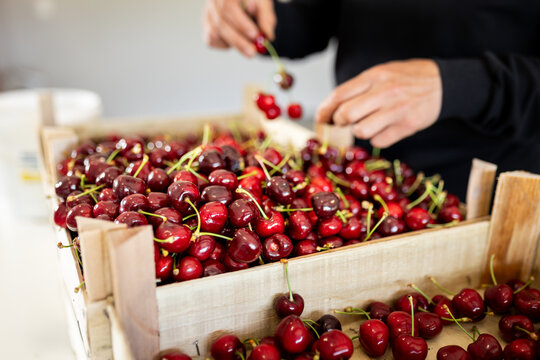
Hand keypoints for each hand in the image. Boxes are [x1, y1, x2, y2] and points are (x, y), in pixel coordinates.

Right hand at [203, 0, 275, 56]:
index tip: (255, 35)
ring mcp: (207, 13)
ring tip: (248, 44)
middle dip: (238, 40)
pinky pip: (211, 40)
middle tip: (253, 52)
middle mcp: (213, 1)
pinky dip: (225, 44)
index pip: (228, 6)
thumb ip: (266, 18)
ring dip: (233, 43)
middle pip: (221, 22)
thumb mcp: (263, 4)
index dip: (241, 23)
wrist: (245, 1)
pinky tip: (235, 39)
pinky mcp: (206, 25)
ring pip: (214, 33)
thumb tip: (267, 35)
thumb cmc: (254, 1)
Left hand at [316, 59, 442, 147]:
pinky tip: (384, 129)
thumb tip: (331, 110)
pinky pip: (380, 141)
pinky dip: (377, 139)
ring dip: (359, 132)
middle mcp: (384, 92)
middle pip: (346, 115)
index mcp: (374, 76)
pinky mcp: (408, 126)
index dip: (325, 110)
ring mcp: (397, 110)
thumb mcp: (382, 74)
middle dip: (339, 123)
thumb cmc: (406, 79)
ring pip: (361, 131)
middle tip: (343, 124)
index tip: (321, 120)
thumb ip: (359, 88)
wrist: (444, 83)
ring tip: (367, 125)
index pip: (339, 95)